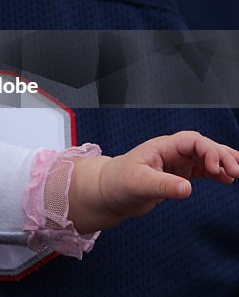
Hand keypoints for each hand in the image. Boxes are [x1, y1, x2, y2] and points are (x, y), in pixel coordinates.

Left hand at [98, 130, 238, 217]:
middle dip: (222, 156)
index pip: (192, 141)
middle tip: (237, 171)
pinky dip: (216, 173)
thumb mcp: (139, 184)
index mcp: (162, 147)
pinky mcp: (178, 176)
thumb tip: (187, 189)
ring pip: (206, 158)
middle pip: (204, 147)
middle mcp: (171, 152)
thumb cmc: (117, 182)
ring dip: (223, 163)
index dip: (209, 151)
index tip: (217, 168)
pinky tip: (228, 179)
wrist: (108, 192)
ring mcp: (176, 163)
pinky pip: (202, 171)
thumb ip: (163, 186)